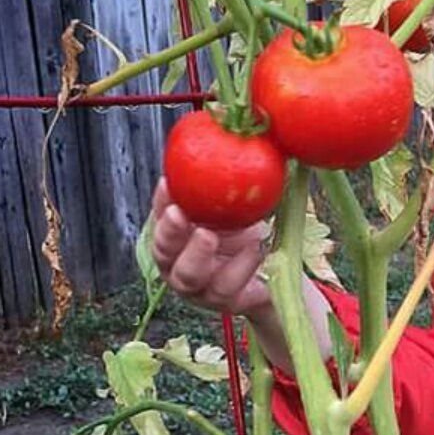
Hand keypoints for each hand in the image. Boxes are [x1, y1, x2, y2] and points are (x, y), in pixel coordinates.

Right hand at [151, 178, 270, 316]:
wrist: (274, 275)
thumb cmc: (246, 234)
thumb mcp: (235, 209)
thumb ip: (225, 185)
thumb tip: (231, 129)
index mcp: (175, 239)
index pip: (159, 218)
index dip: (161, 202)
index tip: (169, 182)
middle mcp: (178, 266)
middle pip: (163, 253)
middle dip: (169, 233)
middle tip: (182, 214)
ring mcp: (198, 290)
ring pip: (188, 277)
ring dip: (203, 253)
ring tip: (225, 232)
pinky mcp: (224, 305)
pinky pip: (227, 289)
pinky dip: (242, 265)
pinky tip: (257, 247)